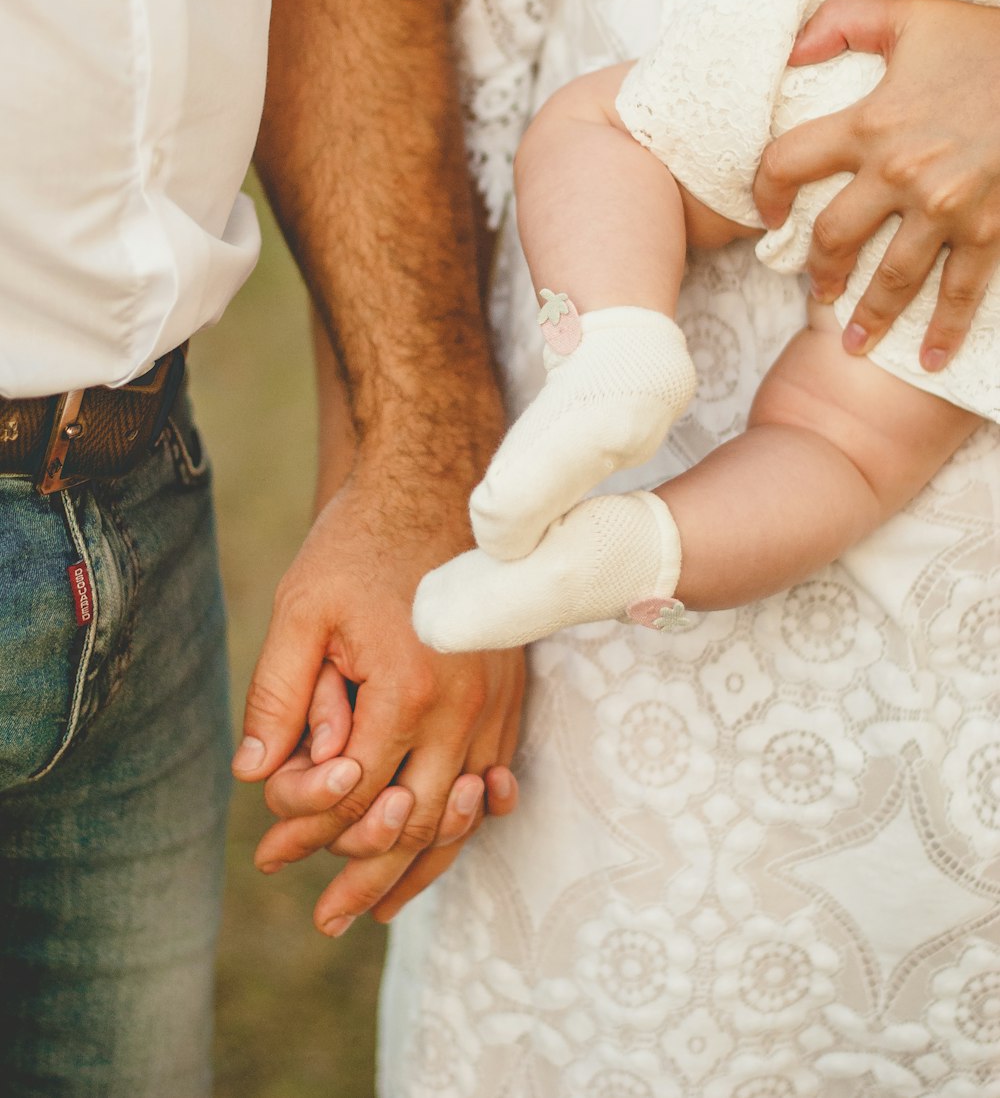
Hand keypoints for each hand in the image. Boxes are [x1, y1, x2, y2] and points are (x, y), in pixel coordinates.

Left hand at [232, 463, 524, 932]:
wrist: (439, 482)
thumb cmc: (362, 542)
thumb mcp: (301, 610)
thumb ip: (279, 696)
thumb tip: (254, 776)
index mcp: (406, 689)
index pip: (355, 795)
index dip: (307, 828)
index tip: (268, 850)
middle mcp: (463, 709)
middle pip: (413, 824)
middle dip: (361, 875)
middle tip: (326, 920)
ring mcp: (496, 703)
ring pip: (462, 815)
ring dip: (419, 867)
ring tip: (380, 909)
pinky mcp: (511, 693)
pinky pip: (495, 779)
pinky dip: (469, 821)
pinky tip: (450, 841)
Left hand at [754, 0, 999, 369]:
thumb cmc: (992, 37)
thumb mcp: (913, 15)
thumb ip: (844, 22)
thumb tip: (789, 49)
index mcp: (871, 122)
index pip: (788, 163)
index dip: (763, 192)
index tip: (765, 216)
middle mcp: (900, 172)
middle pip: (833, 236)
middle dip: (818, 269)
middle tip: (814, 289)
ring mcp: (947, 206)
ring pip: (891, 276)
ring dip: (868, 314)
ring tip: (854, 342)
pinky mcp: (992, 228)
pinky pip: (962, 289)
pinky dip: (947, 329)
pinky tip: (931, 358)